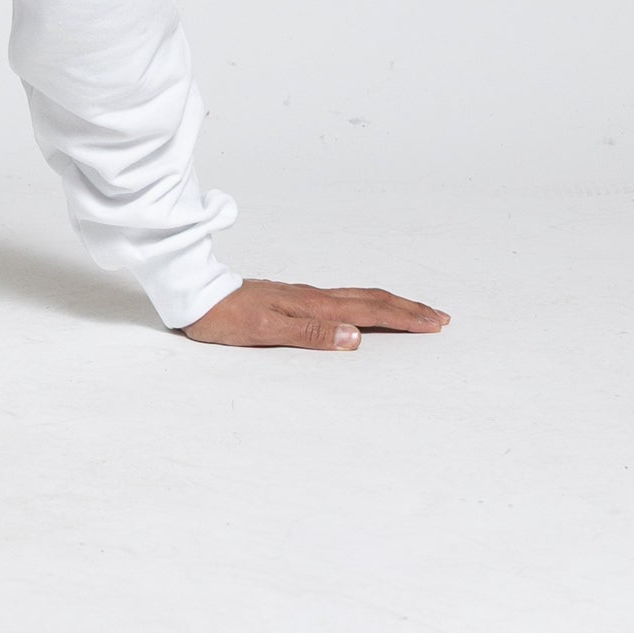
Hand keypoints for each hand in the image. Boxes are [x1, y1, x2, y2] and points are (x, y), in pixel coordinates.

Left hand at [182, 279, 447, 350]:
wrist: (193, 294)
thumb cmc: (224, 318)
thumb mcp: (264, 332)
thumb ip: (310, 333)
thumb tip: (355, 337)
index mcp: (312, 304)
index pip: (369, 310)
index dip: (405, 318)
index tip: (435, 324)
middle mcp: (313, 296)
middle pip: (371, 299)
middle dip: (408, 309)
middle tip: (440, 318)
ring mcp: (304, 296)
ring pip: (358, 297)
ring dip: (391, 305)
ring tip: (414, 313)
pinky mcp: (293, 299)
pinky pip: (342, 300)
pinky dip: (367, 305)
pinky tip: (365, 312)